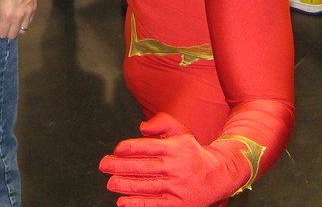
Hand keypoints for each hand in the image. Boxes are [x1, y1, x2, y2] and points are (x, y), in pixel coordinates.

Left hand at [0, 0, 36, 38]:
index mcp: (7, 14)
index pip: (2, 33)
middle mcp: (18, 16)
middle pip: (12, 36)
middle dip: (6, 32)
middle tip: (3, 25)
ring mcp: (28, 14)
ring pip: (22, 31)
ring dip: (16, 29)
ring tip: (12, 21)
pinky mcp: (34, 10)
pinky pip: (29, 23)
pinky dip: (23, 23)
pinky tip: (19, 16)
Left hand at [99, 113, 242, 206]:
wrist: (218, 175)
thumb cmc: (191, 151)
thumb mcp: (180, 131)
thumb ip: (161, 123)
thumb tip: (141, 128)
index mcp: (175, 148)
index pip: (149, 147)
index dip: (130, 148)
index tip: (116, 149)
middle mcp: (176, 167)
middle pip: (145, 167)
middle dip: (121, 167)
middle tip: (103, 165)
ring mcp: (178, 187)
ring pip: (147, 186)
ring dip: (126, 185)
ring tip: (110, 182)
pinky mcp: (179, 204)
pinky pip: (156, 204)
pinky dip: (138, 204)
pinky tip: (122, 202)